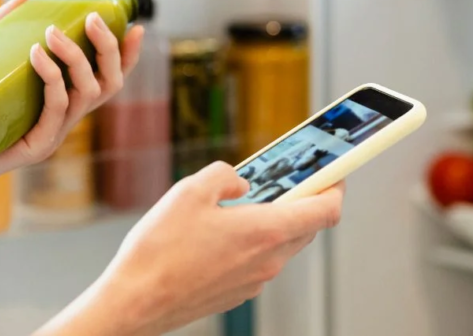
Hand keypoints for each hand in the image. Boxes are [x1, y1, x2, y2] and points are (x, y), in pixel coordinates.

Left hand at [0, 0, 144, 185]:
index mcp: (62, 101)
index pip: (107, 78)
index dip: (126, 56)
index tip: (134, 26)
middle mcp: (64, 118)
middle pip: (109, 85)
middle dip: (108, 48)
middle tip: (92, 19)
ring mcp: (53, 134)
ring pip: (87, 93)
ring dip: (75, 56)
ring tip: (50, 32)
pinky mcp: (36, 146)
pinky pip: (57, 108)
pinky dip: (52, 77)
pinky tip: (37, 55)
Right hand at [78, 163, 343, 335]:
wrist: (136, 302)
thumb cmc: (160, 250)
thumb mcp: (190, 191)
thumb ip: (224, 176)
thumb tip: (240, 182)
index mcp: (266, 231)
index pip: (326, 210)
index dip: (336, 185)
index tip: (335, 169)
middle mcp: (268, 260)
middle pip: (307, 226)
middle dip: (303, 199)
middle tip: (287, 176)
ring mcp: (254, 280)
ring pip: (282, 244)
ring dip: (275, 220)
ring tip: (246, 200)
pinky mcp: (237, 292)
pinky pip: (259, 260)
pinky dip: (254, 241)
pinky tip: (224, 230)